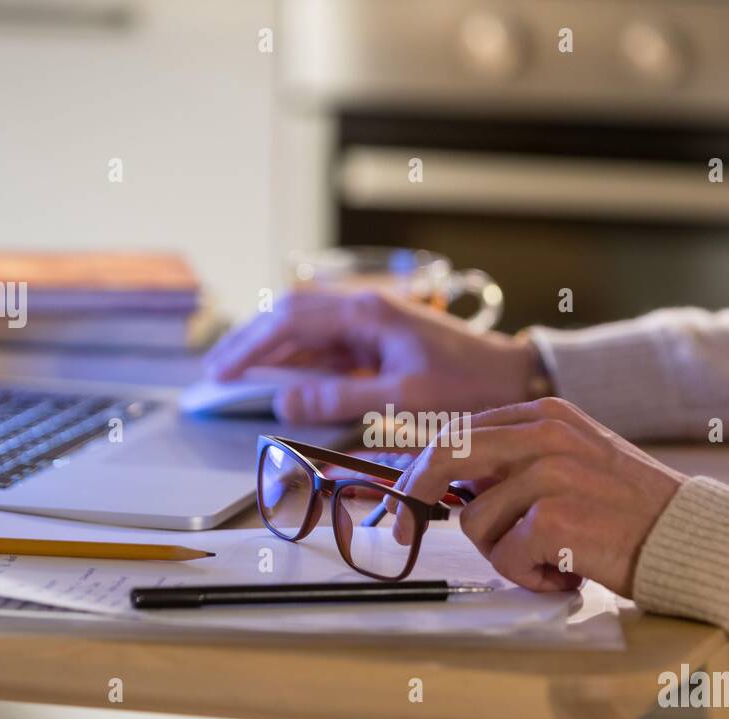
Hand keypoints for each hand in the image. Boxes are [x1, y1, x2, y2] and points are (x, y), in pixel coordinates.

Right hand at [200, 287, 539, 423]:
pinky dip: (298, 362)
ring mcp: (370, 323)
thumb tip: (282, 400)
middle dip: (249, 342)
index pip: (289, 319)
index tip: (219, 373)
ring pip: (305, 330)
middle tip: (214, 373)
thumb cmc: (468, 387)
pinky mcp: (379, 341)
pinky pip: (327, 347)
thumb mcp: (404, 398)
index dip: (249, 346)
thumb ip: (340, 397)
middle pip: (289, 315)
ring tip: (236, 377)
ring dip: (270, 352)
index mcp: (366, 312)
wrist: (514, 378)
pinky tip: (283, 381)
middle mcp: (363, 309)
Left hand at [390, 398, 685, 594]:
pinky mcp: (555, 519)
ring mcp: (551, 475)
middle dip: (413, 496)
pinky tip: (568, 571)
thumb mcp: (575, 461)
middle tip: (401, 532)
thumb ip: (518, 462)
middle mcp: (546, 434)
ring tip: (555, 557)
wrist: (691, 539)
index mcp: (547, 414)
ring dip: (507, 554)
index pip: (459, 430)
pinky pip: (506, 558)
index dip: (419, 468)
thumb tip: (449, 484)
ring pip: (476, 522)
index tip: (400, 500)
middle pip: (446, 455)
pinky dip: (531, 576)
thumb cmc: (631, 511)